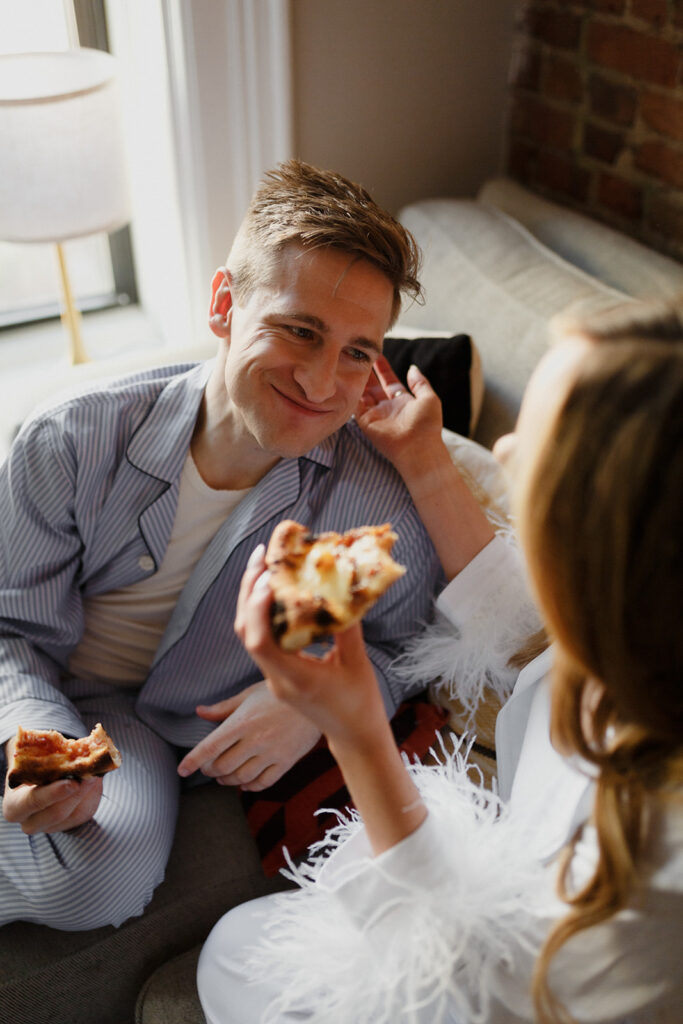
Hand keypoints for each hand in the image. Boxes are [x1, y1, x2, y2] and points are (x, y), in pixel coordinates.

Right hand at [2, 747, 102, 834]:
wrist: (38, 778)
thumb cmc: (33, 766)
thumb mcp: (32, 763)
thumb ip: (47, 760)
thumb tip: (71, 752)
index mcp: (14, 807)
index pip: (32, 802)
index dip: (52, 793)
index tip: (72, 782)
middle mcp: (30, 822)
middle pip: (57, 813)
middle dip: (76, 793)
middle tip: (90, 776)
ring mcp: (50, 827)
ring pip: (75, 814)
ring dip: (88, 792)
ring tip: (95, 773)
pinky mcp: (69, 825)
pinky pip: (85, 812)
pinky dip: (93, 794)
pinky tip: (95, 780)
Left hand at [177, 679, 321, 791]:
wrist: (316, 697)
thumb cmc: (279, 693)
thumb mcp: (249, 694)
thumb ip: (223, 708)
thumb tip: (199, 712)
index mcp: (242, 721)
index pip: (210, 746)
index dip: (192, 760)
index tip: (182, 770)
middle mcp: (254, 739)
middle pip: (222, 766)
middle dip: (209, 770)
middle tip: (207, 768)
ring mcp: (271, 752)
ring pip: (240, 777)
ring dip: (227, 780)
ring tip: (223, 776)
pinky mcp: (286, 761)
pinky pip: (262, 782)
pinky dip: (249, 786)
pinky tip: (244, 782)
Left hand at [231, 547, 387, 748]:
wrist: (355, 736)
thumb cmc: (360, 702)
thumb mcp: (357, 661)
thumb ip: (346, 626)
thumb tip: (340, 587)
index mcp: (296, 679)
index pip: (260, 643)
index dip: (256, 608)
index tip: (266, 577)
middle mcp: (277, 679)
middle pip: (246, 633)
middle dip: (248, 591)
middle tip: (261, 556)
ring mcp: (274, 678)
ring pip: (250, 636)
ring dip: (252, 600)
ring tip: (264, 566)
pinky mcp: (278, 676)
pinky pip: (262, 640)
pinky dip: (263, 614)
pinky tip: (276, 593)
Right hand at [356, 355, 443, 476]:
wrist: (418, 448)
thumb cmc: (427, 425)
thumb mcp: (429, 398)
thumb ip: (420, 382)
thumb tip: (412, 368)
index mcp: (403, 401)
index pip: (389, 380)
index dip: (383, 367)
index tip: (377, 353)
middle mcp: (387, 407)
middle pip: (373, 385)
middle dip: (367, 371)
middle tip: (358, 355)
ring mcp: (376, 415)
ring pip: (362, 393)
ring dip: (357, 379)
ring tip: (350, 362)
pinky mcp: (366, 422)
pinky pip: (355, 405)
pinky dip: (351, 392)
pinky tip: (347, 378)